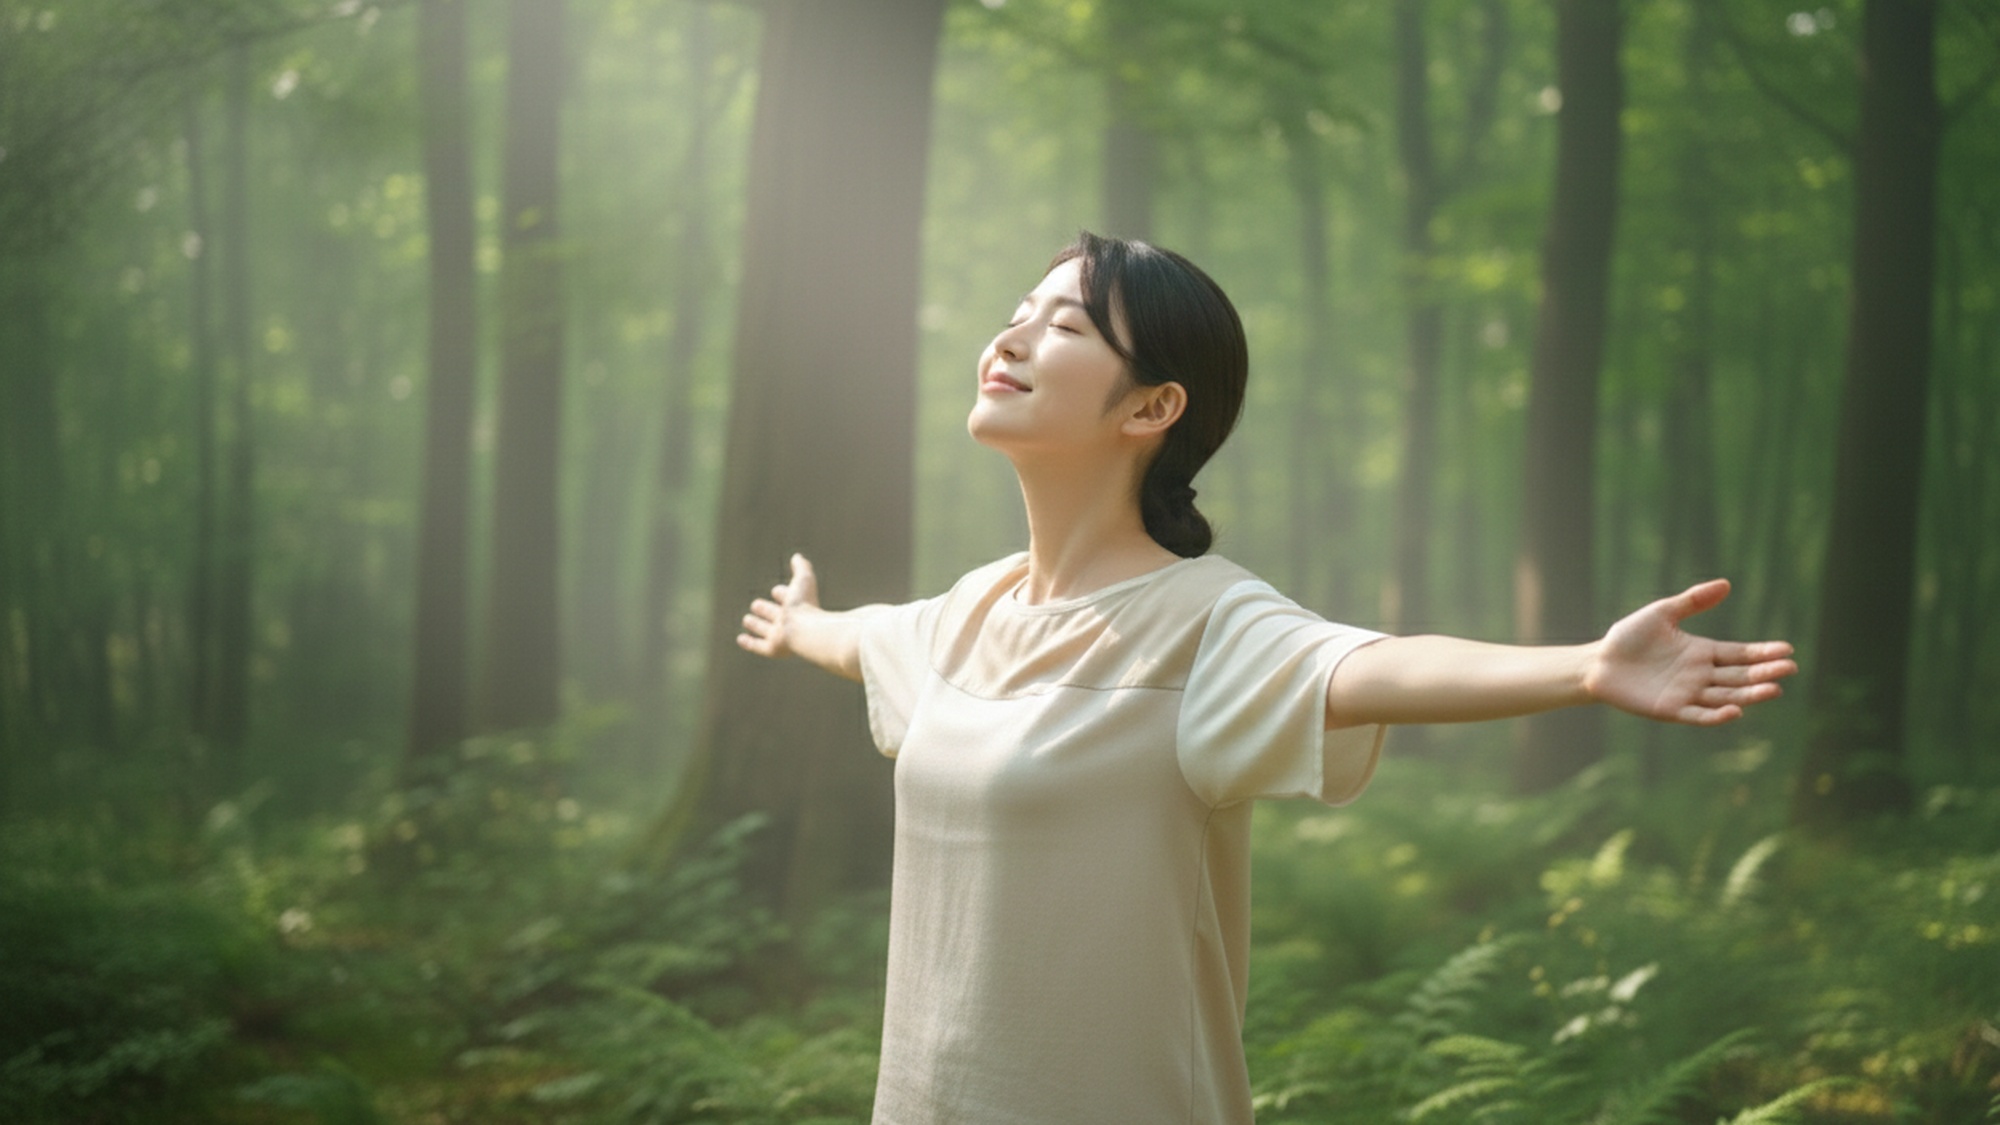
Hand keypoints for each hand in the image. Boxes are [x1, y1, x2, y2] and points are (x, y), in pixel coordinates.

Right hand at [737, 553, 819, 659]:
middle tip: (757, 605)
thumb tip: (797, 556)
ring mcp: (780, 636)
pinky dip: (749, 643)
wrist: (805, 630)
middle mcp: (789, 622)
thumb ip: (801, 567)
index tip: (777, 591)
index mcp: (798, 606)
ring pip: (765, 629)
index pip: (787, 598)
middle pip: (775, 615)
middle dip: (767, 610)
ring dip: (756, 624)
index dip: (782, 593)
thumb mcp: (803, 580)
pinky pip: (759, 646)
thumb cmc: (805, 605)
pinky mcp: (773, 649)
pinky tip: (741, 639)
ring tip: (747, 619)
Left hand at [1584, 579, 1797, 724]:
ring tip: (1774, 689)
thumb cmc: (1629, 637)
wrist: (1598, 663)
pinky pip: (1699, 715)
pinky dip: (1717, 715)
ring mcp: (1688, 694)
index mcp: (1702, 652)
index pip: (1740, 654)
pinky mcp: (1671, 710)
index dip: (1763, 653)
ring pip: (1726, 696)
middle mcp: (1700, 675)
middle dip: (1765, 673)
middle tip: (1790, 668)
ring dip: (1750, 695)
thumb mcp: (1662, 613)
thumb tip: (1726, 584)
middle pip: (1740, 676)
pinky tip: (1735, 711)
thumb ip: (1693, 601)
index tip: (1787, 650)